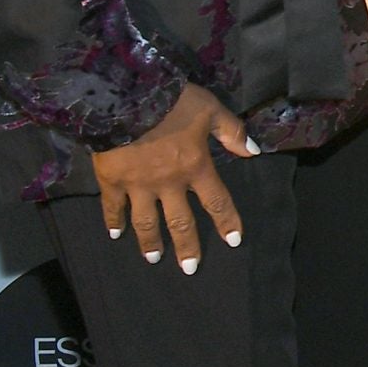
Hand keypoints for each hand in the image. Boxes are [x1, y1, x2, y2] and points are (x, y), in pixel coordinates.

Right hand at [92, 83, 254, 271]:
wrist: (127, 98)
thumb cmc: (174, 102)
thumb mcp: (211, 110)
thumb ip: (232, 132)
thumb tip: (255, 151)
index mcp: (195, 167)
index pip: (217, 201)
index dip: (227, 222)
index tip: (233, 241)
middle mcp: (169, 183)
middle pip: (180, 221)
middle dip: (186, 246)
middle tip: (190, 268)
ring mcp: (138, 186)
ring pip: (146, 221)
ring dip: (150, 242)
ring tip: (154, 258)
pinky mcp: (112, 181)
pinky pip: (112, 207)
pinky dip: (113, 221)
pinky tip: (114, 234)